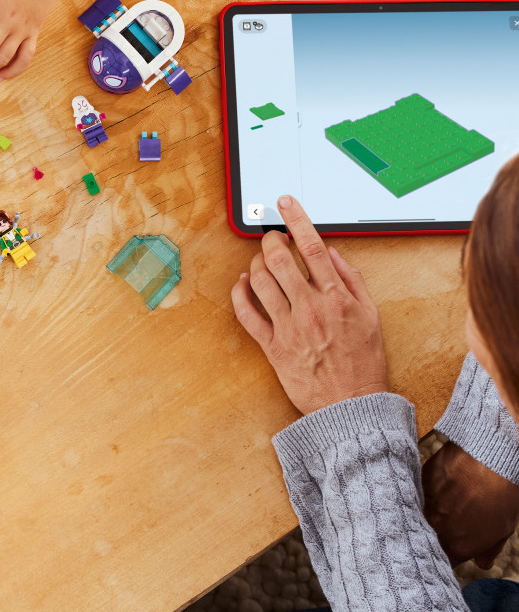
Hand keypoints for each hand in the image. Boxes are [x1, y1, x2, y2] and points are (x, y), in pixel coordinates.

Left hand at [231, 195, 389, 414]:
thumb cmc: (363, 363)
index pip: (311, 247)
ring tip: (261, 260)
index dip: (296, 220)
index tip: (285, 204)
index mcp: (336, 298)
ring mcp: (288, 327)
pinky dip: (239, 293)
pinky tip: (242, 283)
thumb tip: (331, 253)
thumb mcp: (371, 316)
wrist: (352, 407)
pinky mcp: (272, 346)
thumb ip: (352, 281)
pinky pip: (246, 314)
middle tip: (271, 236)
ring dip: (256, 263)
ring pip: (260, 281)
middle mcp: (309, 308)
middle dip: (270, 239)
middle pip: (279, 259)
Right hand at [423, 441, 518, 567]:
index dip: (448, 557)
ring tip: (446, 506)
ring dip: (431, 514)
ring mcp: (425, 503)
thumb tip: (482, 563)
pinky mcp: (420, 481)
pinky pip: (421, 494)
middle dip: (438, 535)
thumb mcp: (503, 529)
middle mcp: (435, 527)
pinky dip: (429, 494)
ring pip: (423, 515)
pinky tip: (442, 488)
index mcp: (456, 545)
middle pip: (430, 538)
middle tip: (450, 527)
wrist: (487, 459)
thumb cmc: (501, 496)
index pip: (444, 560)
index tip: (452, 551)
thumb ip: (488, 549)